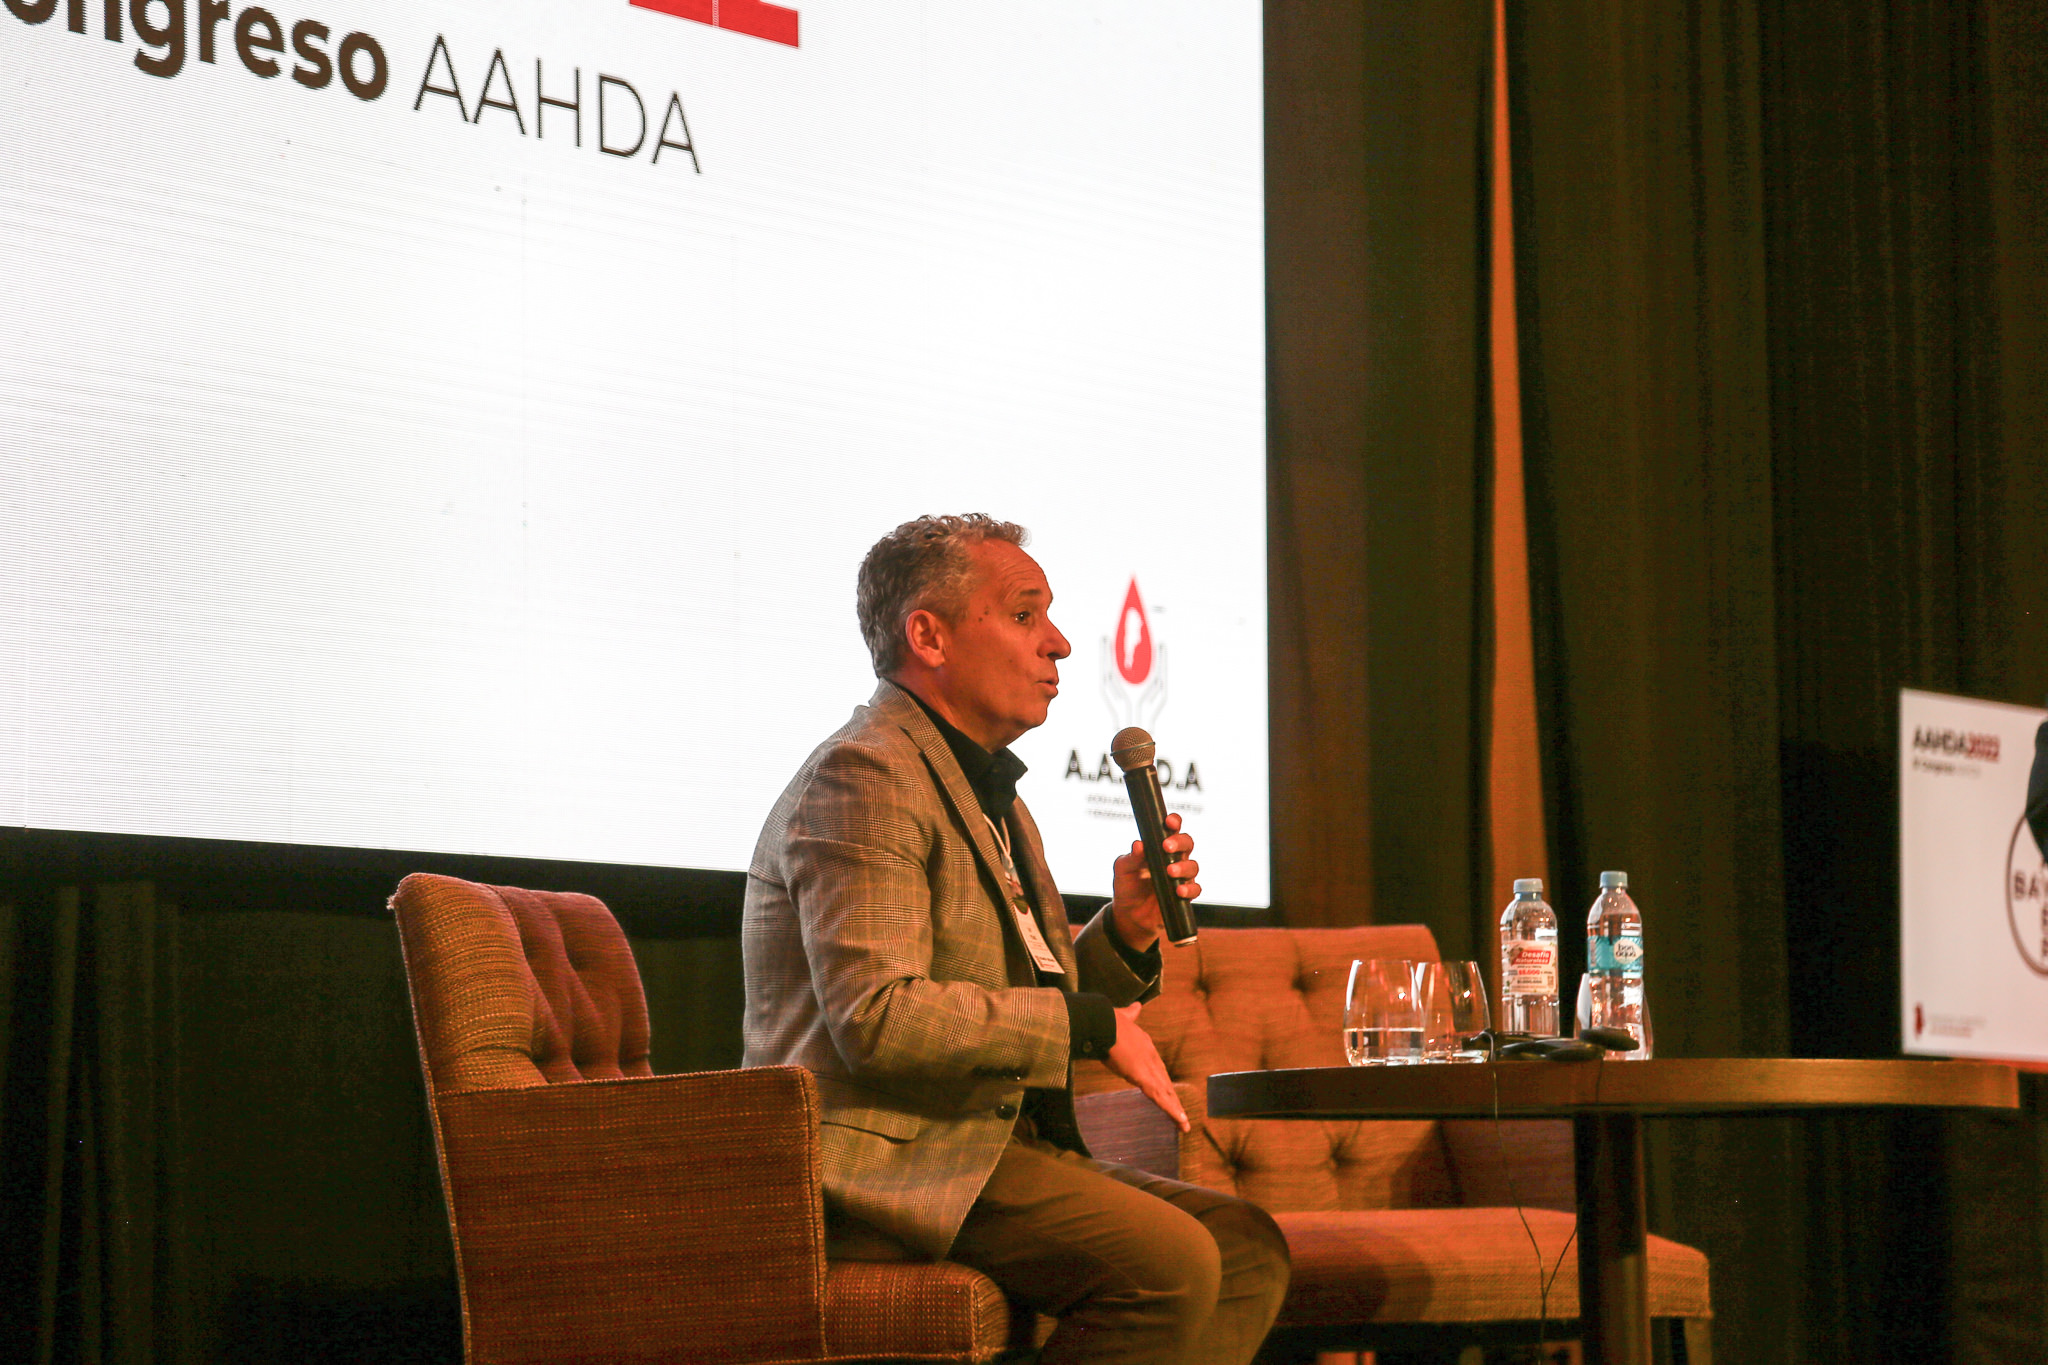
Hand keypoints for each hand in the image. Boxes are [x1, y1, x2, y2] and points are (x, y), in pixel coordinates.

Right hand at [1105, 1002, 1189, 1131]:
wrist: (1104, 1021)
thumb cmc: (1110, 1020)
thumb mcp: (1124, 1017)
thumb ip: (1131, 1014)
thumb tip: (1136, 1006)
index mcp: (1147, 1046)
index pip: (1158, 1068)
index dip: (1164, 1082)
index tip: (1168, 1092)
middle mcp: (1152, 1058)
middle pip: (1166, 1084)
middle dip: (1173, 1100)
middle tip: (1182, 1117)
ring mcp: (1149, 1068)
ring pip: (1166, 1094)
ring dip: (1175, 1111)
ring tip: (1184, 1126)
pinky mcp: (1143, 1078)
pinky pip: (1160, 1098)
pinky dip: (1170, 1110)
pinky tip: (1180, 1121)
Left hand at [1109, 812, 1198, 951]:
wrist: (1129, 914)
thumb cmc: (1127, 886)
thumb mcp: (1123, 870)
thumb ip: (1131, 857)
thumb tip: (1138, 844)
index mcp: (1159, 847)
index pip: (1172, 830)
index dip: (1174, 822)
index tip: (1169, 821)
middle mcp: (1174, 859)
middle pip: (1187, 843)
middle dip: (1180, 842)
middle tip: (1167, 847)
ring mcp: (1181, 877)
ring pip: (1193, 866)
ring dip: (1183, 867)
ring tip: (1170, 872)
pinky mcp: (1184, 895)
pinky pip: (1195, 889)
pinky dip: (1189, 889)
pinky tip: (1178, 890)